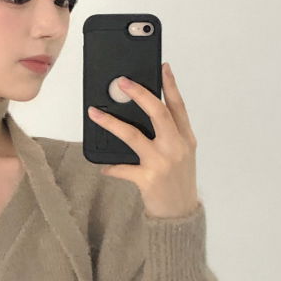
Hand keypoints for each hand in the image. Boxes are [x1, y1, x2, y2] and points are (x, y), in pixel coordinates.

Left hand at [87, 61, 199, 218]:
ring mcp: (162, 162)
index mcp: (186, 138)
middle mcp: (176, 147)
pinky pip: (123, 168)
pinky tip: (103, 166)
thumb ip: (169, 135)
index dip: (170, 85)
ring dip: (111, 122)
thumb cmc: (178, 181)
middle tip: (122, 82)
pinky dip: (112, 166)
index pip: (178, 106)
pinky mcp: (148, 179)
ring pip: (133, 135)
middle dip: (139, 94)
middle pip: (158, 113)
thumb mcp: (182, 155)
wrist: (180, 213)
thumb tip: (141, 115)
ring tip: (95, 113)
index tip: (162, 67)